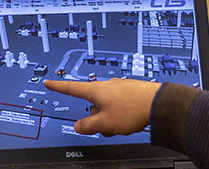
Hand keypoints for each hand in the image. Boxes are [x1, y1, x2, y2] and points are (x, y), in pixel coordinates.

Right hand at [45, 78, 160, 136]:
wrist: (159, 103)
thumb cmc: (133, 109)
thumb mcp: (105, 123)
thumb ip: (88, 126)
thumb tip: (79, 126)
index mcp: (96, 90)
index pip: (71, 88)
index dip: (58, 87)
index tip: (49, 82)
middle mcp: (106, 86)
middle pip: (92, 105)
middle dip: (96, 118)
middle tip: (106, 127)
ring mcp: (119, 88)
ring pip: (106, 107)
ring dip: (110, 118)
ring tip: (122, 125)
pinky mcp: (130, 92)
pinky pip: (118, 106)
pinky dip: (121, 114)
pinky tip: (131, 119)